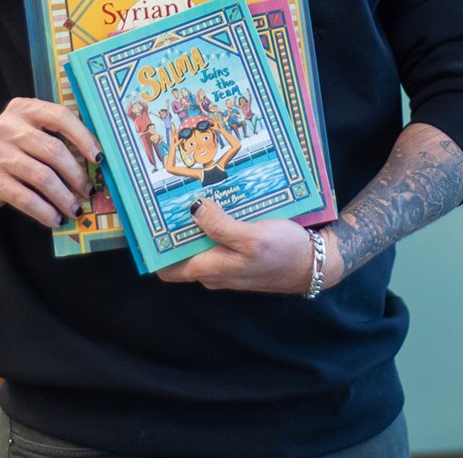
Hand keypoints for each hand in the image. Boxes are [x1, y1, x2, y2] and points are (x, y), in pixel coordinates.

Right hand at [0, 96, 102, 226]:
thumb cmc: (13, 146)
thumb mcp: (28, 127)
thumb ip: (55, 133)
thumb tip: (94, 159)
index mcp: (24, 109)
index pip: (60, 117)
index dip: (84, 137)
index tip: (99, 158)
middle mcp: (9, 128)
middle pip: (54, 151)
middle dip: (76, 175)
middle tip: (88, 190)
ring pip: (43, 178)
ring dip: (64, 197)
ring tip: (75, 208)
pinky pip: (26, 198)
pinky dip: (45, 211)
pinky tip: (55, 218)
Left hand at [157, 199, 323, 294]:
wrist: (313, 265)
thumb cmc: (284, 253)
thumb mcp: (252, 236)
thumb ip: (221, 225)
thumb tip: (193, 209)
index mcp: (210, 269)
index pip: (167, 267)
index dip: (155, 247)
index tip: (149, 220)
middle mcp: (213, 271)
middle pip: (181, 251)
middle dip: (174, 226)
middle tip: (170, 195)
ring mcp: (225, 264)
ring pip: (200, 243)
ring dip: (195, 222)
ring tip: (192, 192)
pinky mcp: (238, 256)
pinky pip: (217, 240)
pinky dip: (213, 223)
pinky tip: (219, 202)